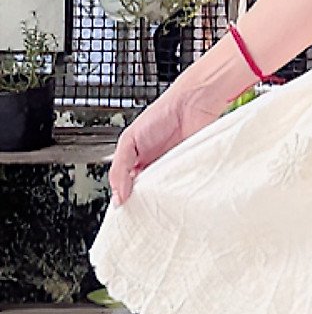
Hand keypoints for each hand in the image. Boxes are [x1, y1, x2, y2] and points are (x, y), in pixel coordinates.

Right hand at [107, 79, 234, 204]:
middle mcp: (154, 166)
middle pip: (146, 192)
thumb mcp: (129, 139)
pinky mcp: (189, 171)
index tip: (123, 208)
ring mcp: (172, 169)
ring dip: (162, 198)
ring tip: (157, 203)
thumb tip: (117, 194)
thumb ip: (119, 167)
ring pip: (164, 193)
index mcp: (136, 160)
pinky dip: (179, 193)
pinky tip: (175, 194)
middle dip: (143, 201)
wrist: (192, 104)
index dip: (124, 196)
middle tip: (140, 208)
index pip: (126, 185)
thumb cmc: (163, 113)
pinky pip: (183, 188)